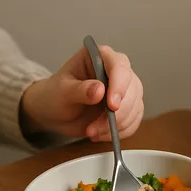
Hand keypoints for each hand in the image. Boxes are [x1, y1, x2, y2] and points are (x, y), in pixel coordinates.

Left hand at [20, 44, 143, 141]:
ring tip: (92, 131)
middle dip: (118, 112)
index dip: (119, 85)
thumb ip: (79, 90)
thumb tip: (99, 90)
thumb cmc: (55, 96)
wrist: (55, 113)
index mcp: (100, 57)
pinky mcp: (128, 107)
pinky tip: (101, 133)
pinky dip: (120, 131)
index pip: (119, 65)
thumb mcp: (62, 92)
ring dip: (117, 125)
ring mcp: (125, 89)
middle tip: (95, 127)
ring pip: (136, 106)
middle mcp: (117, 71)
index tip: (112, 105)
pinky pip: (134, 120)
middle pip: (132, 88)